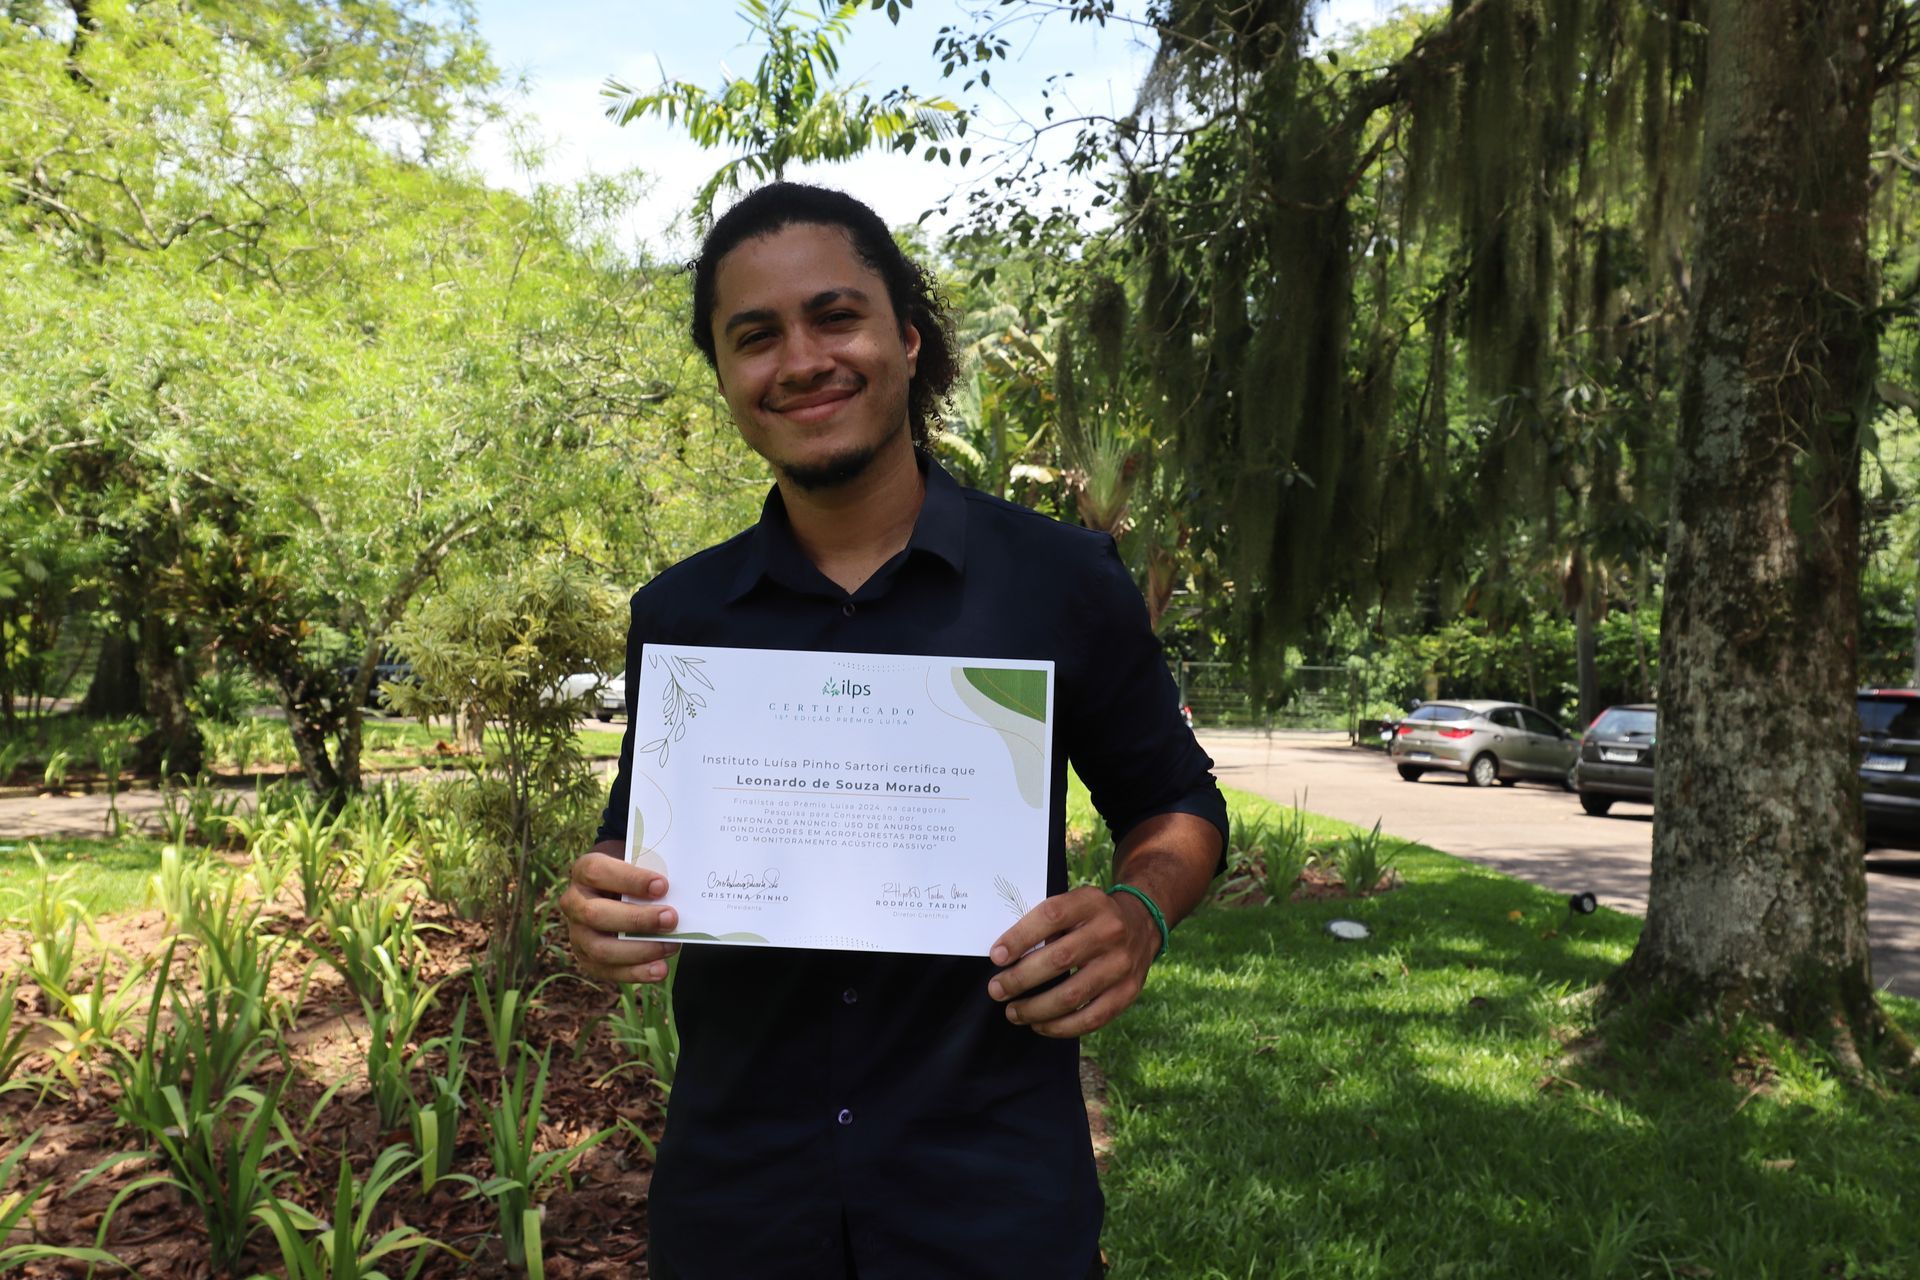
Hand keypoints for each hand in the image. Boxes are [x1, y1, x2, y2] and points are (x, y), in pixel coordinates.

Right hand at [559, 844, 680, 983]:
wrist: (620, 893)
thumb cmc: (634, 877)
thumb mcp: (638, 865)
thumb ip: (652, 871)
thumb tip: (680, 888)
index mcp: (584, 871)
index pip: (598, 872)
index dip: (630, 879)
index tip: (662, 885)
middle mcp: (574, 903)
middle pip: (595, 914)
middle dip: (637, 919)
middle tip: (671, 918)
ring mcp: (578, 934)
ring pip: (600, 949)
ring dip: (639, 950)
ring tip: (671, 946)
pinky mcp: (587, 959)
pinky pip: (607, 971)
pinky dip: (636, 973)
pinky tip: (660, 969)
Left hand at [985, 886, 1157, 1036]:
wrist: (1142, 924)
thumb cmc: (1091, 917)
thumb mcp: (1074, 904)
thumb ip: (1046, 924)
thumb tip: (1005, 956)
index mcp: (1091, 902)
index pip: (1051, 917)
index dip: (1020, 938)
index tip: (996, 957)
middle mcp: (1111, 931)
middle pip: (1059, 959)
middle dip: (1020, 979)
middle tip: (996, 990)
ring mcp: (1122, 964)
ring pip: (1073, 995)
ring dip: (1036, 1008)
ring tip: (1013, 1012)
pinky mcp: (1128, 992)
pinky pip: (1092, 1018)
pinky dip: (1061, 1026)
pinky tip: (1040, 1025)